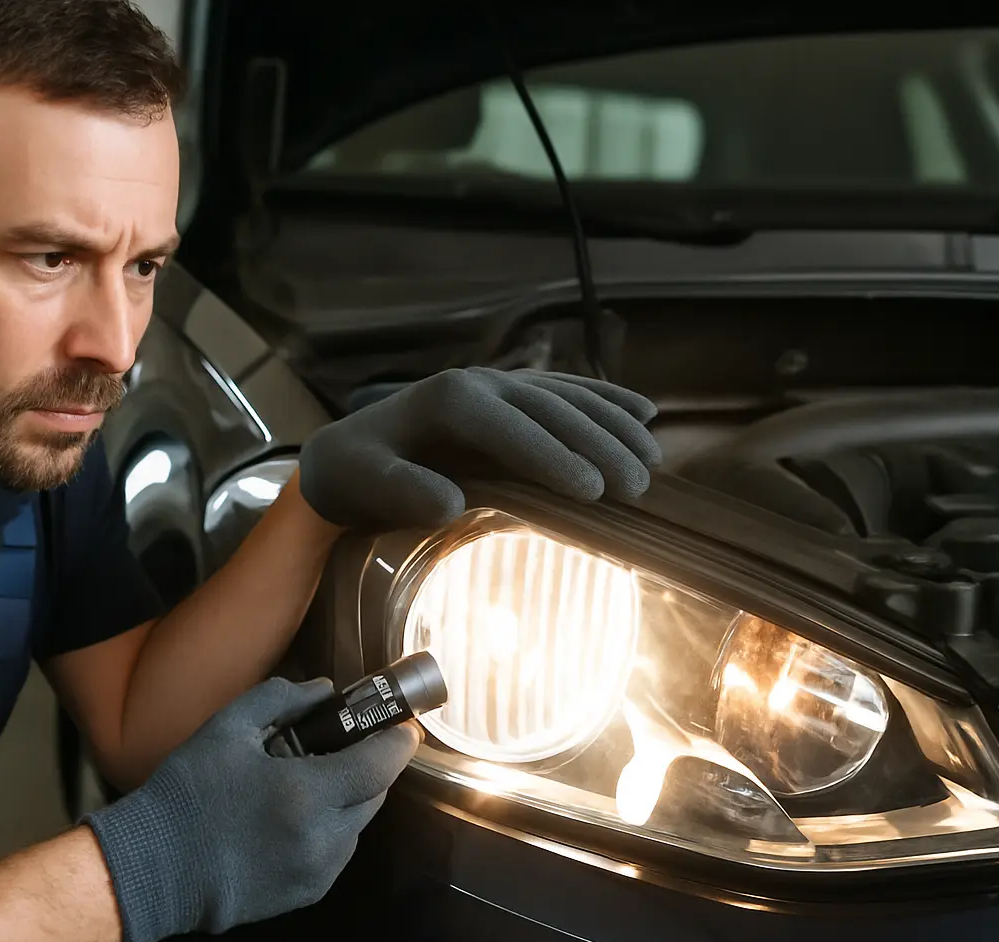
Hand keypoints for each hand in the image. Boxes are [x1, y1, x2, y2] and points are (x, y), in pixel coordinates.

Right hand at [84, 677, 418, 941]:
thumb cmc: (187, 794)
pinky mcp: (305, 894)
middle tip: (347, 750)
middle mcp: (322, 838)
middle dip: (370, 770)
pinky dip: (329, 832)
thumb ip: (280, 700)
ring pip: (357, 828)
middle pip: (375, 797)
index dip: (397, 743)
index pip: (380, 766)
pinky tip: (294, 819)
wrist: (154, 868)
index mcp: (306, 794)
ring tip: (310, 785)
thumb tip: (321, 690)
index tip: (402, 728)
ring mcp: (316, 872)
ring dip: (349, 802)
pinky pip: (336, 855)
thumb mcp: (227, 729)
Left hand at [298, 368, 663, 530]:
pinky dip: (606, 400)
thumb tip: (449, 501)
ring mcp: (498, 383)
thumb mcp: (367, 486)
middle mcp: (479, 382)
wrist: (345, 454)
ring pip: (568, 398)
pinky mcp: (508, 393)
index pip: (511, 429)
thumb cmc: (358, 476)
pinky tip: (644, 412)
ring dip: (614, 424)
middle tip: (639, 485)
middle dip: (599, 445)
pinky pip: (566, 391)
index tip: (594, 491)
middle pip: (551, 411)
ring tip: (654, 458)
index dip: (553, 457)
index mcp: (449, 401)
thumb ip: (403, 491)